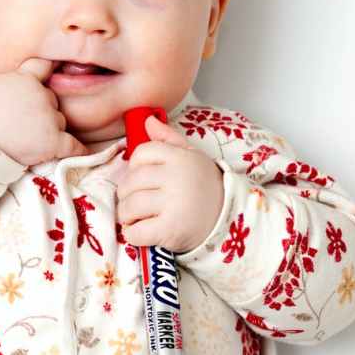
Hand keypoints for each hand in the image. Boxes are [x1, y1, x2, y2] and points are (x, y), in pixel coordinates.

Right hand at [0, 58, 90, 166]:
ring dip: (49, 130)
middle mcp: (41, 94)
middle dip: (42, 111)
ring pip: (59, 122)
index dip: (51, 67)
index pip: (43, 66)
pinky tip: (84, 152)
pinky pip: (72, 145)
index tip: (60, 66)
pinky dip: (78, 149)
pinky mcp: (52, 139)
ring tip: (24, 140)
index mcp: (24, 78)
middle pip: (52, 102)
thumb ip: (13, 86)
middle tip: (20, 125)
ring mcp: (48, 116)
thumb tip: (19, 94)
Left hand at [115, 114, 224, 253]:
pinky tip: (141, 231)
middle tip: (135, 201)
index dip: (135, 166)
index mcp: (179, 158)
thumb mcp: (192, 156)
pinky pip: (135, 232)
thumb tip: (148, 120)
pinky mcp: (170, 230)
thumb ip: (168, 138)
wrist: (228, 219)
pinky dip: (132, 234)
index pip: (141, 153)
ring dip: (126, 215)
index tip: (143, 178)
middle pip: (130, 182)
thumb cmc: (205, 186)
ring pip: (129, 206)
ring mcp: (173, 204)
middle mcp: (176, 178)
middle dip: (126, 194)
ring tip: (136, 217)